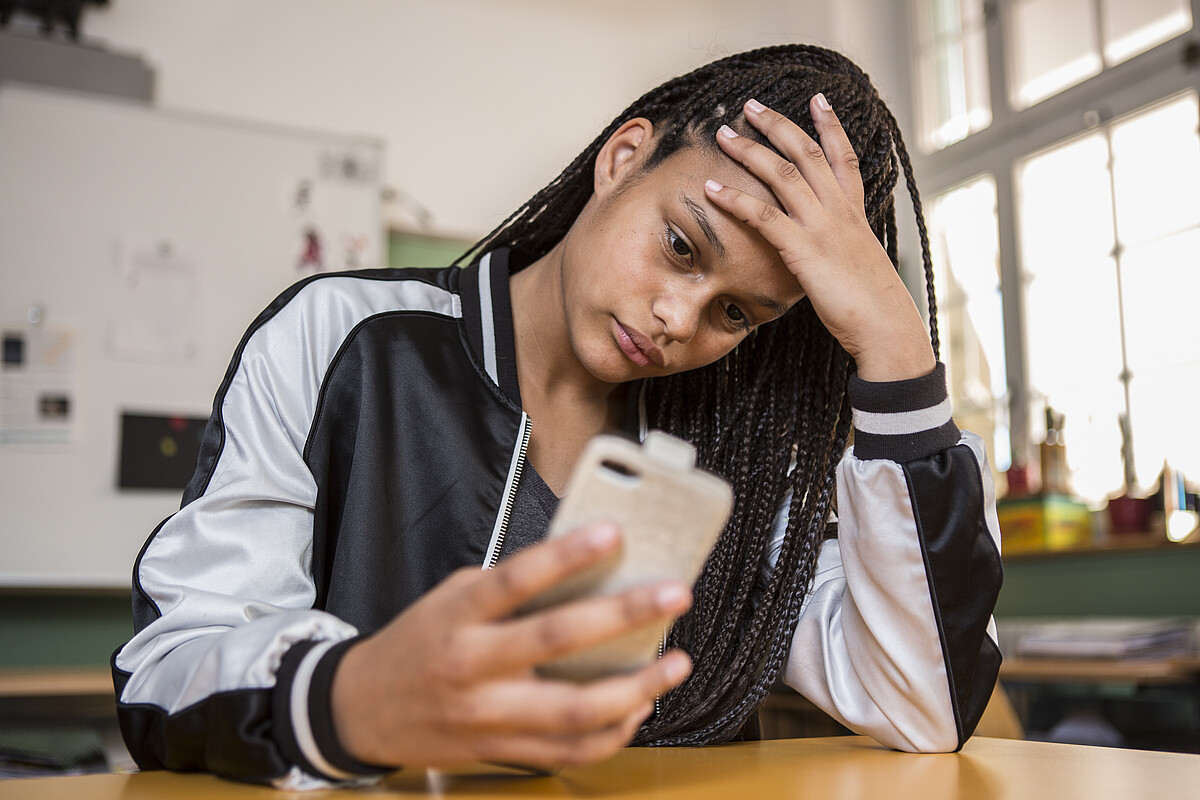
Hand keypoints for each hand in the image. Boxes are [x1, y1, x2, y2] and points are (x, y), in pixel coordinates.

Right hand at [331, 522, 692, 770]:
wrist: (363, 709)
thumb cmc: (419, 641)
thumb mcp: (452, 597)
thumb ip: (508, 588)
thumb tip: (584, 571)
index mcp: (459, 614)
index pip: (517, 578)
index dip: (567, 554)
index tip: (613, 533)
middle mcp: (473, 665)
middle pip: (556, 640)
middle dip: (624, 615)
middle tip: (673, 595)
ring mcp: (487, 715)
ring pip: (574, 710)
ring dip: (636, 688)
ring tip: (675, 664)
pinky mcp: (500, 751)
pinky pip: (568, 750)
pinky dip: (612, 733)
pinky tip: (640, 708)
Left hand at [705, 96, 935, 382]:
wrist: (886, 327)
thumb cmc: (873, 307)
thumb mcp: (859, 267)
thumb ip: (841, 250)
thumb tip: (828, 254)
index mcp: (855, 213)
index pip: (843, 156)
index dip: (830, 125)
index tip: (818, 98)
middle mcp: (840, 211)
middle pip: (807, 152)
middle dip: (778, 124)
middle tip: (751, 105)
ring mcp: (823, 227)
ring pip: (783, 173)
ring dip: (750, 150)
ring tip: (724, 134)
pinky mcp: (804, 249)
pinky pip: (763, 215)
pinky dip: (734, 198)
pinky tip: (711, 188)